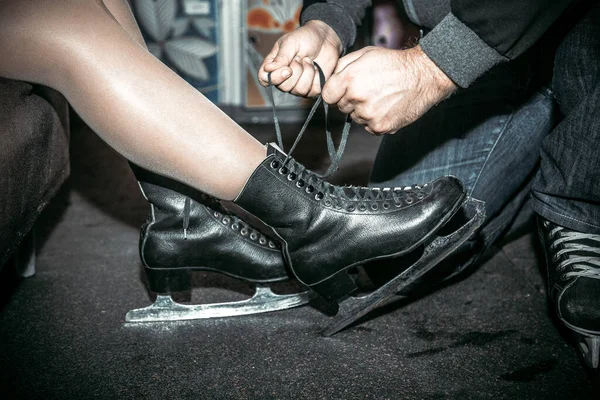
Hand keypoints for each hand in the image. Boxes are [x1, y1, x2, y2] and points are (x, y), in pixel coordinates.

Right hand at [258, 20, 342, 96]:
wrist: (325, 39)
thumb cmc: (305, 38)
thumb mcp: (290, 42)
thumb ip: (281, 57)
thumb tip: (268, 69)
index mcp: (274, 66)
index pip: (264, 79)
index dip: (274, 77)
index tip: (287, 69)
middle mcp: (284, 78)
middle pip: (283, 87)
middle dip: (295, 71)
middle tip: (300, 57)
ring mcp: (297, 85)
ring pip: (298, 90)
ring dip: (306, 73)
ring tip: (308, 60)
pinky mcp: (311, 89)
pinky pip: (311, 91)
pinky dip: (315, 76)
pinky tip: (316, 67)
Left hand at [322, 45, 457, 134]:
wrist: (423, 76)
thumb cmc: (394, 63)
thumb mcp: (365, 54)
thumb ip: (342, 66)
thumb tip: (329, 79)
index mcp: (350, 79)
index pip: (327, 96)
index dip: (335, 92)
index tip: (343, 89)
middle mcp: (357, 98)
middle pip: (341, 107)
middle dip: (349, 100)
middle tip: (367, 90)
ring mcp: (369, 115)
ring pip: (355, 118)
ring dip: (363, 110)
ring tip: (380, 97)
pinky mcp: (380, 127)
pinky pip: (368, 127)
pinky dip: (375, 119)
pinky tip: (386, 106)